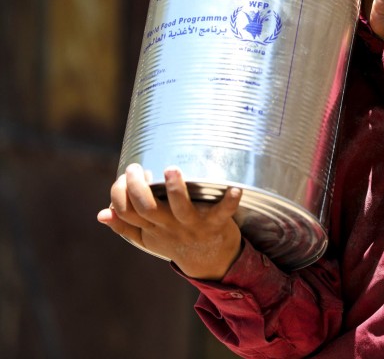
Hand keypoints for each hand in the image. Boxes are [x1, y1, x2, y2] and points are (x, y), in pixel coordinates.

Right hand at [96, 164, 242, 280]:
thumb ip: (126, 226)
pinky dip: (229, 202)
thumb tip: (101, 214)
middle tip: (135, 168)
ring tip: (170, 169)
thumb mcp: (149, 238)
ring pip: (180, 208)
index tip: (122, 176)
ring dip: (177, 189)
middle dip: (138, 188)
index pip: (125, 212)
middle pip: (146, 208)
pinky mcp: (216, 224)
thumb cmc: (177, 241)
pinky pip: (223, 212)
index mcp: (151, 228)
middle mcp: (169, 226)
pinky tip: (234, 189)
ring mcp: (192, 225)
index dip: (119, 195)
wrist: (210, 262)